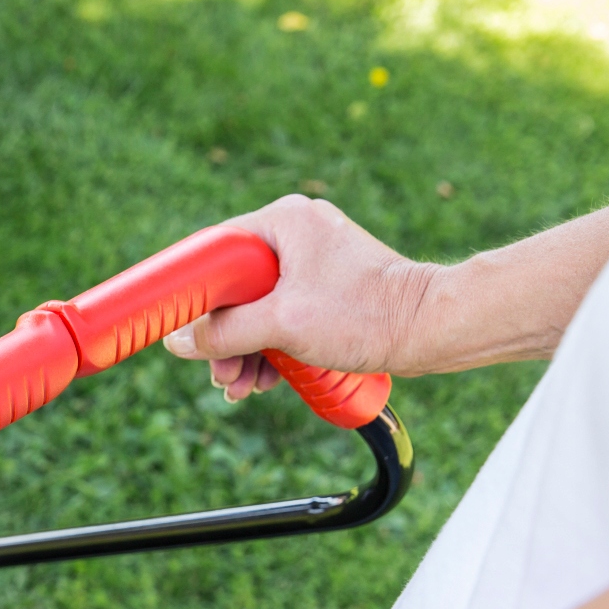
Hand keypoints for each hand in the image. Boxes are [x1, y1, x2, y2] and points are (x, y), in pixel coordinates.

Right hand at [161, 194, 438, 401]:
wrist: (431, 328)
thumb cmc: (364, 313)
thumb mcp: (281, 325)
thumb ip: (222, 333)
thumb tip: (177, 342)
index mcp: (283, 221)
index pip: (214, 250)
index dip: (191, 293)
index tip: (177, 327)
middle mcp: (296, 233)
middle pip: (233, 288)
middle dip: (223, 339)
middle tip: (219, 373)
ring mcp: (312, 262)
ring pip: (256, 308)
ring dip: (244, 351)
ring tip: (241, 388)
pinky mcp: (326, 289)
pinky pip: (281, 316)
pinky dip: (269, 348)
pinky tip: (263, 379)